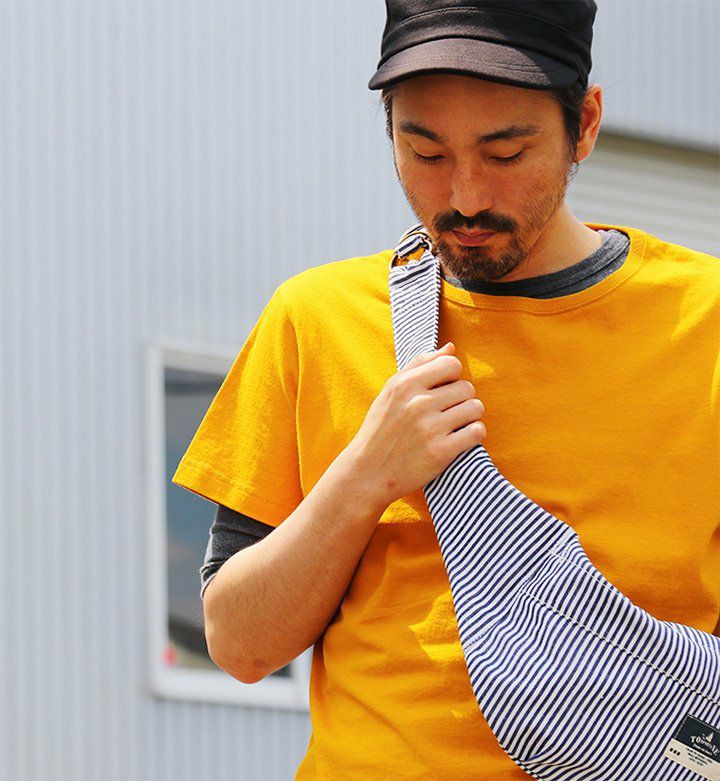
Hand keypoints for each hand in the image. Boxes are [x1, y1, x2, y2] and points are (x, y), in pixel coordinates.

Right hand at [344, 341, 485, 507]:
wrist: (367, 472)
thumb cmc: (381, 428)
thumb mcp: (391, 391)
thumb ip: (420, 365)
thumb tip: (450, 348)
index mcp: (404, 385)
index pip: (452, 364)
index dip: (452, 377)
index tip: (442, 391)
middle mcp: (417, 404)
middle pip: (467, 387)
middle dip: (461, 399)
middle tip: (447, 412)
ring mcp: (430, 429)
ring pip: (475, 408)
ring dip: (470, 417)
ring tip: (454, 425)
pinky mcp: (441, 452)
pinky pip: (477, 432)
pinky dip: (473, 434)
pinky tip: (459, 438)